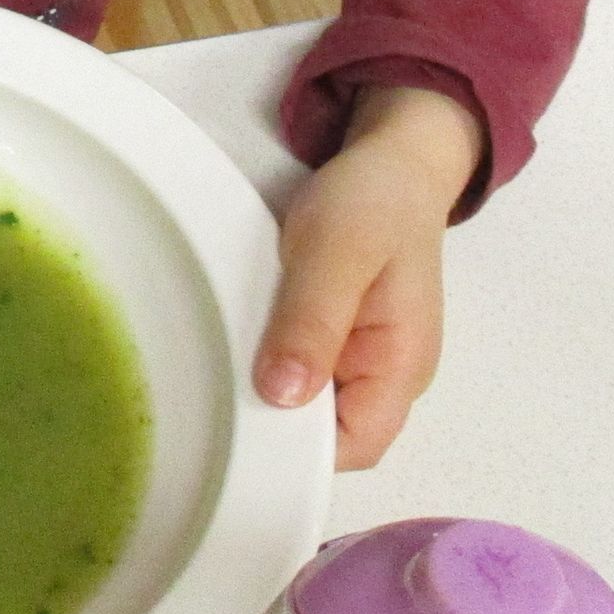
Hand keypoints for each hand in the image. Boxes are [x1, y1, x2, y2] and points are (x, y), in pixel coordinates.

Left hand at [252, 85, 481, 470]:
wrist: (393, 162)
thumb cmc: (372, 202)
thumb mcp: (337, 251)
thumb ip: (314, 322)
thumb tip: (282, 396)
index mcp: (401, 370)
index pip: (355, 448)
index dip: (301, 452)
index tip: (241, 429)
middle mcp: (386, 377)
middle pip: (328, 435)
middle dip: (276, 423)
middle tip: (213, 393)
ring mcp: (362, 358)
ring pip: (309, 402)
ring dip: (269, 389)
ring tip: (214, 369)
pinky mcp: (338, 336)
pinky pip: (302, 368)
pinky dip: (271, 360)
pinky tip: (237, 343)